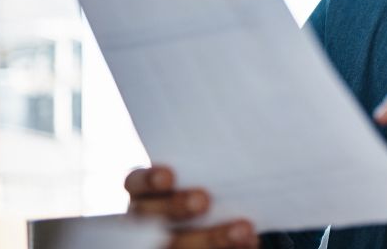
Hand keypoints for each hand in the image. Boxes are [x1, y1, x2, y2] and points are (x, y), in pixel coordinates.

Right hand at [125, 165, 257, 248]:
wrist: (225, 216)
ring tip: (242, 229)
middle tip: (203, 200)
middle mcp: (147, 219)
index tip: (168, 176)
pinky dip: (226, 248)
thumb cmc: (214, 184)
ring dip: (210, 237)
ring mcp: (163, 241)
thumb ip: (209, 166)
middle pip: (152, 216)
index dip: (148, 180)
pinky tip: (250, 240)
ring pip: (176, 244)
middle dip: (177, 207)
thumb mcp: (207, 172)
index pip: (136, 183)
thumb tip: (238, 146)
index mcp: (146, 191)